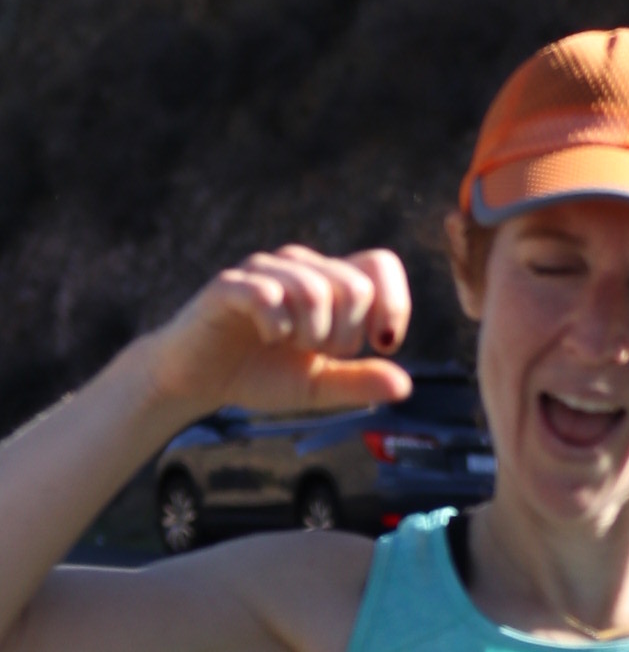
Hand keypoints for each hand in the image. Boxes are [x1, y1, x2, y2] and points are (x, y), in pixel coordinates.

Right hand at [140, 247, 412, 422]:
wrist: (199, 379)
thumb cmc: (260, 373)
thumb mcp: (318, 387)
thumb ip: (359, 383)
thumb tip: (405, 385)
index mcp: (329, 282)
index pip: (380, 264)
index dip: (394, 304)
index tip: (381, 344)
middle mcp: (300, 266)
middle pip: (355, 287)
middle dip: (345, 335)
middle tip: (315, 351)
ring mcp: (264, 271)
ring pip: (315, 291)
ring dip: (309, 334)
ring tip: (287, 346)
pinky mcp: (229, 285)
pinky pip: (268, 294)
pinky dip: (277, 326)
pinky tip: (268, 338)